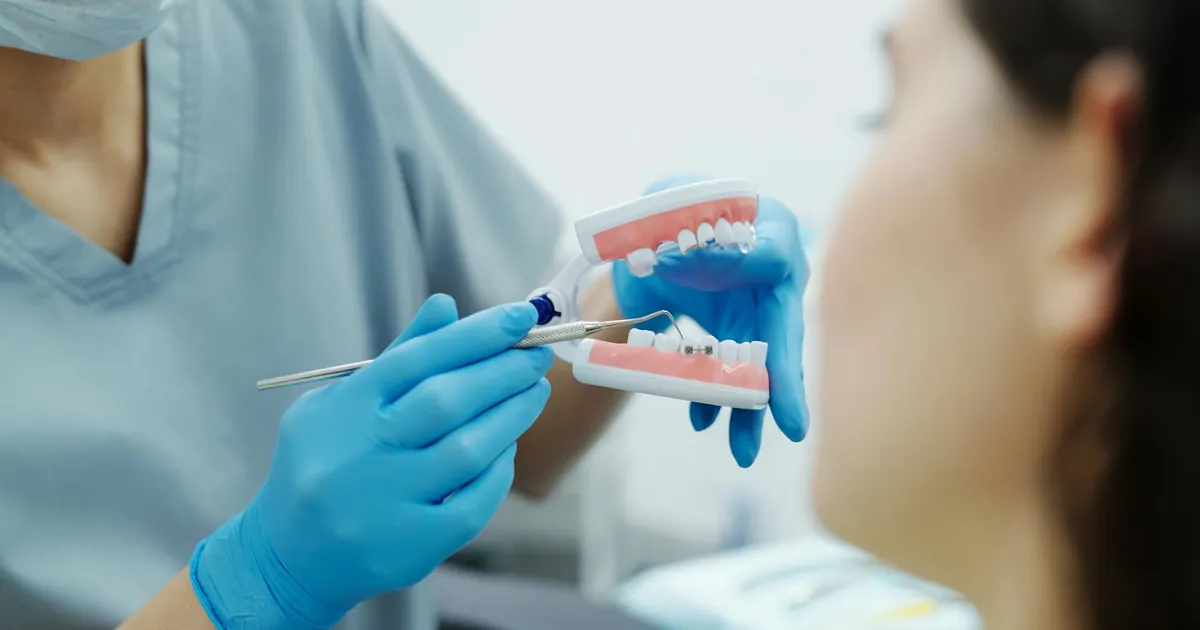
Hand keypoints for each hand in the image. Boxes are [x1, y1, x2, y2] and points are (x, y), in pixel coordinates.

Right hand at [190, 295, 552, 629]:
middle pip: (446, 401)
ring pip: (467, 451)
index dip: (476, 334)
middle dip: (503, 371)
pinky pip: (472, 503)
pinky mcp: (408, 547)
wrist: (289, 556)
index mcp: (343, 409)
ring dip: (511, 416)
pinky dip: (498, 471)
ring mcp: (383, 504)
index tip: (522, 316)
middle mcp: (360, 454)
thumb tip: (447, 305)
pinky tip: (508, 447)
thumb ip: (398, 356)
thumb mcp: (341, 402)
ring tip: (534, 392)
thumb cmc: (325, 463)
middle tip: (538, 354)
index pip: (418, 359)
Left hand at [611, 174, 808, 467]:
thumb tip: (674, 257)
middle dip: (784, 383)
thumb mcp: (670, 199)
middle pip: (784, 333)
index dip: (738, 266)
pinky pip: (729, 375)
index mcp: (773, 230)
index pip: (772, 254)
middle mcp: (777, 278)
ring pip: (760, 368)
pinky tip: (700, 420)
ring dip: (748, 411)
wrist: (657, 236)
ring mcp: (758, 313)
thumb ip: (674, 215)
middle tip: (792, 427)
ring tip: (743, 454)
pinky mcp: (733, 338)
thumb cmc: (675, 207)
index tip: (689, 267)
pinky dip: (712, 400)